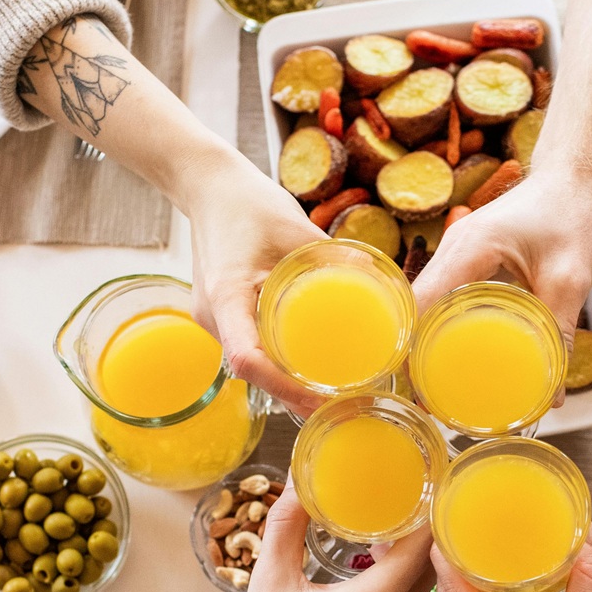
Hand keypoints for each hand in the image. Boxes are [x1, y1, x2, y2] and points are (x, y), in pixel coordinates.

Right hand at [181, 151, 326, 414]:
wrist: (209, 187)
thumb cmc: (250, 203)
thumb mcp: (297, 227)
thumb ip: (335, 256)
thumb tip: (382, 282)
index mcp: (226, 296)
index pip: (247, 359)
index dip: (284, 386)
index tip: (321, 399)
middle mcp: (213, 316)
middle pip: (253, 373)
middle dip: (294, 395)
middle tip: (342, 403)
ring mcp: (213, 319)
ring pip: (251, 365)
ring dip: (286, 384)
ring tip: (333, 393)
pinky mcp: (222, 316)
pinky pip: (250, 348)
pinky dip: (277, 364)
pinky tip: (309, 369)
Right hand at [223, 488, 434, 591]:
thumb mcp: (269, 586)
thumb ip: (284, 528)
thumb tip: (299, 481)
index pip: (426, 545)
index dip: (433, 506)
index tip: (431, 472)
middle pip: (433, 560)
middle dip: (431, 519)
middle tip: (420, 478)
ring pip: (423, 579)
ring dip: (419, 544)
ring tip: (403, 502)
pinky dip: (406, 566)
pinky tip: (382, 542)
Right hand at [410, 170, 591, 403]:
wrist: (571, 181)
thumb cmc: (571, 216)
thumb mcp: (571, 277)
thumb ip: (559, 333)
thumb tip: (552, 394)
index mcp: (469, 248)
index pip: (419, 303)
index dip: (410, 346)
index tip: (416, 385)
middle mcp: (452, 248)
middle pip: (416, 308)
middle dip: (415, 353)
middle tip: (428, 398)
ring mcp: (455, 252)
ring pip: (426, 304)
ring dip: (426, 341)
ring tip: (437, 385)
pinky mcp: (464, 259)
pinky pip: (442, 297)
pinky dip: (442, 326)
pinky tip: (455, 354)